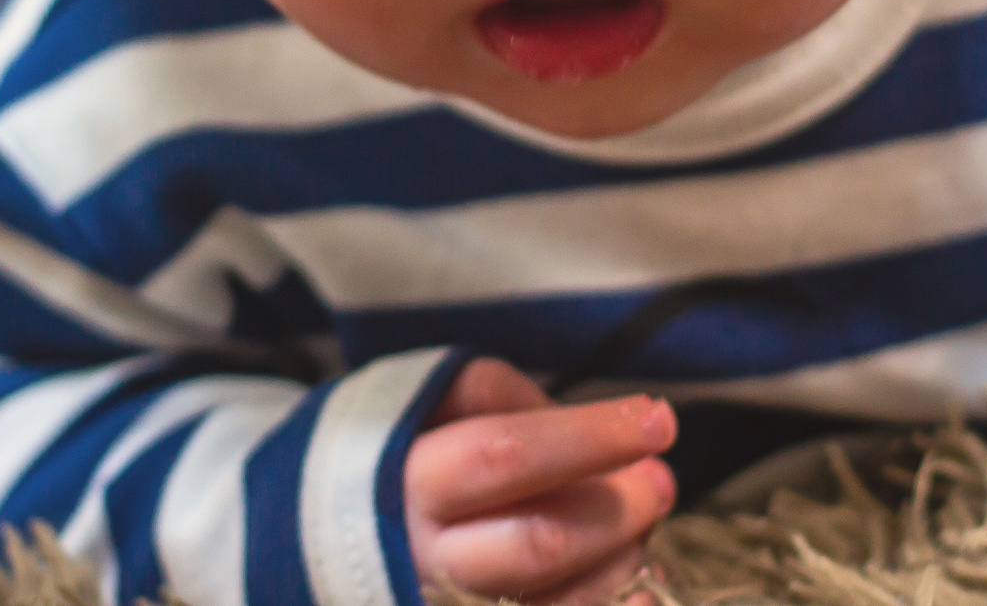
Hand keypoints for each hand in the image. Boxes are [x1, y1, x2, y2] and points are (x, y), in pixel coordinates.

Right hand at [406, 358, 677, 605]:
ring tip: (644, 523)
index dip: (591, 436)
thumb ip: (502, 401)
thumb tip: (597, 428)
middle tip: (660, 481)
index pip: (507, 454)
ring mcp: (442, 602)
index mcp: (408, 480)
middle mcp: (424, 558)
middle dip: (614, 510)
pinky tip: (642, 590)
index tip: (657, 417)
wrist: (326, 533)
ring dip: (617, 560)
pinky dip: (601, 603)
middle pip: (538, 542)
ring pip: (548, 597)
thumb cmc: (390, 452)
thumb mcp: (427, 400)